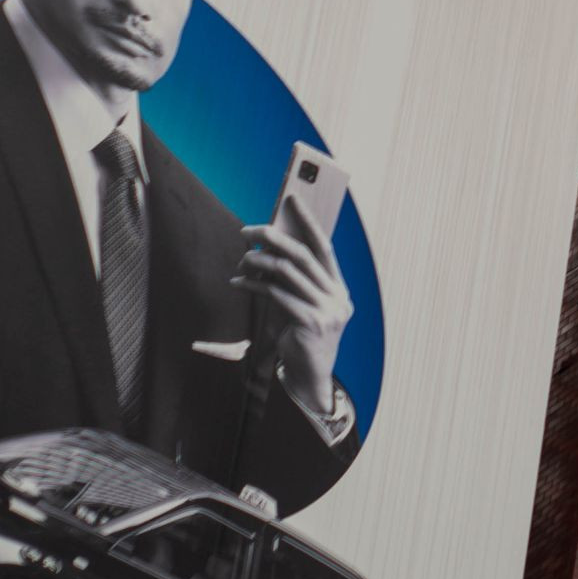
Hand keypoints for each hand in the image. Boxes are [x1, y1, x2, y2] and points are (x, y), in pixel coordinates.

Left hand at [236, 196, 351, 426]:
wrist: (308, 379)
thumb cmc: (301, 340)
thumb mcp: (302, 306)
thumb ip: (293, 282)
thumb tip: (268, 250)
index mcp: (339, 289)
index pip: (324, 247)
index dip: (308, 222)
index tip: (292, 199)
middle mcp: (338, 297)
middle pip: (302, 255)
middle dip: (273, 238)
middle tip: (249, 230)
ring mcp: (327, 310)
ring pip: (287, 273)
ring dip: (258, 262)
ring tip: (241, 259)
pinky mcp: (310, 323)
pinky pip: (276, 294)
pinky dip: (253, 285)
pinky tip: (238, 282)